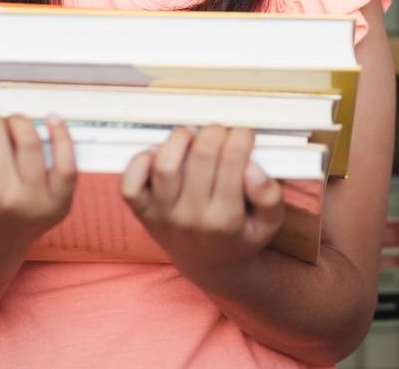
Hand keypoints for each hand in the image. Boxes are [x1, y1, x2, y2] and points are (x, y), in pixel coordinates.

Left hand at [120, 125, 284, 279]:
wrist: (210, 266)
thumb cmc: (240, 236)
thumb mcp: (268, 224)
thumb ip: (269, 197)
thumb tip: (253, 169)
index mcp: (225, 220)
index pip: (232, 163)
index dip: (240, 137)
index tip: (244, 134)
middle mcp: (191, 218)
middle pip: (201, 157)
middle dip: (215, 133)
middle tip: (222, 132)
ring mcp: (163, 216)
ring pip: (165, 165)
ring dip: (180, 139)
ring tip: (193, 136)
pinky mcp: (142, 213)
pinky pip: (130, 184)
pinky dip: (140, 162)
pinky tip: (160, 154)